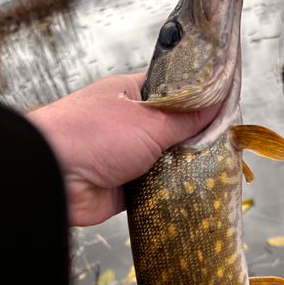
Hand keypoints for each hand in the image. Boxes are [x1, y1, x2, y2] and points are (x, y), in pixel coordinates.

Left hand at [28, 74, 218, 225]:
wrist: (54, 178)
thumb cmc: (92, 134)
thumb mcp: (149, 120)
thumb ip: (187, 116)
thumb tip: (221, 102)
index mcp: (134, 95)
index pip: (177, 94)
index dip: (203, 103)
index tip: (229, 113)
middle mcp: (132, 124)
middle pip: (177, 131)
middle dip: (198, 140)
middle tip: (229, 148)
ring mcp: (130, 156)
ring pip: (170, 161)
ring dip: (186, 168)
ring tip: (219, 171)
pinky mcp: (128, 186)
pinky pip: (159, 187)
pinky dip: (173, 189)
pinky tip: (196, 190)